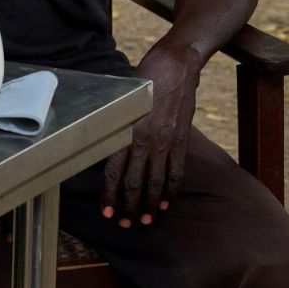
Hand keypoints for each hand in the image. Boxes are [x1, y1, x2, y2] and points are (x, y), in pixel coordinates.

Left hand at [100, 44, 202, 227]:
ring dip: (150, 203)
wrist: (176, 64)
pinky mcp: (182, 138)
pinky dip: (171, 189)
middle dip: (128, 206)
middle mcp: (145, 139)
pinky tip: (167, 202)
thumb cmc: (144, 78)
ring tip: (145, 220)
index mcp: (126, 130)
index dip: (110, 194)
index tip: (106, 211)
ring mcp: (166, 140)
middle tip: (124, 223)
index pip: (114, 171)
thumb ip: (120, 127)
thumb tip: (110, 148)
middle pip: (135, 181)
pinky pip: (176, 170)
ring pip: (156, 181)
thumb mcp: (124, 102)